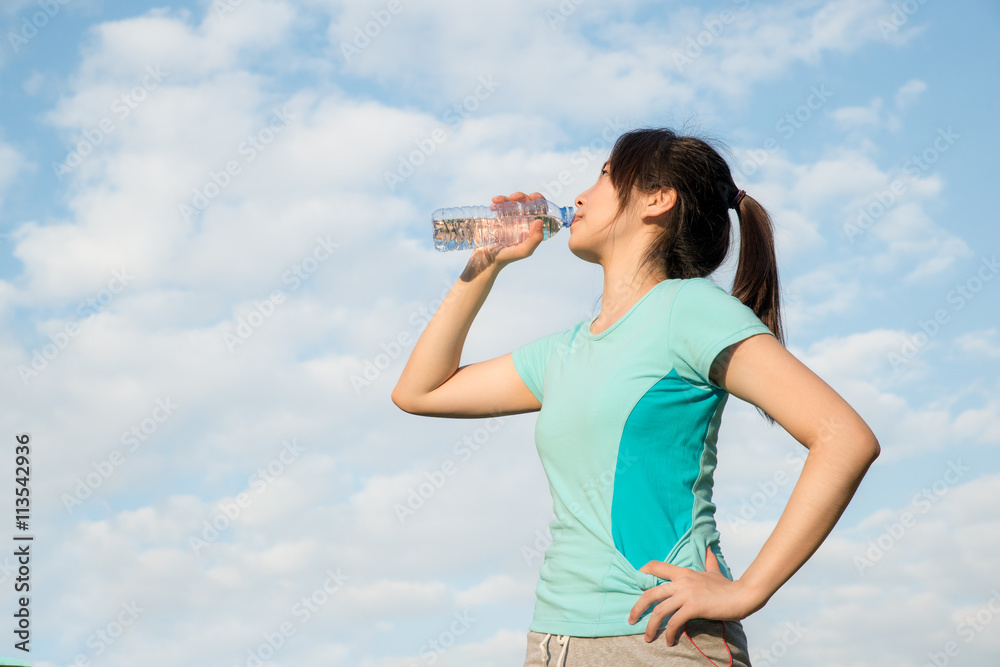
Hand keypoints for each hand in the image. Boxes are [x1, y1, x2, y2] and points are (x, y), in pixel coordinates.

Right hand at [460, 192, 545, 279]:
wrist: (485, 259)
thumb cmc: (506, 257)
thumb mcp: (523, 251)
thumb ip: (534, 240)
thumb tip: (540, 221)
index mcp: (532, 229)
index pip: (541, 211)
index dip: (540, 201)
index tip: (533, 197)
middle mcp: (523, 223)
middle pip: (527, 203)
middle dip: (522, 196)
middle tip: (514, 197)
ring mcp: (511, 220)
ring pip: (513, 202)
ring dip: (507, 198)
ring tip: (498, 200)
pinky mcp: (499, 219)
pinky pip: (501, 205)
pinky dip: (498, 202)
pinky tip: (493, 205)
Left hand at [627, 546, 755, 644]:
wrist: (742, 595)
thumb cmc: (728, 586)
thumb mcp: (714, 571)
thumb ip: (709, 561)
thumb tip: (709, 548)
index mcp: (683, 572)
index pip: (656, 566)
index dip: (643, 573)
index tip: (635, 583)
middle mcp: (681, 582)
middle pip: (650, 593)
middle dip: (637, 608)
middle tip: (631, 619)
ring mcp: (687, 594)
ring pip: (659, 611)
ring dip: (651, 626)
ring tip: (648, 637)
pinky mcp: (694, 607)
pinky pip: (675, 622)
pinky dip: (669, 633)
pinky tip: (669, 641)